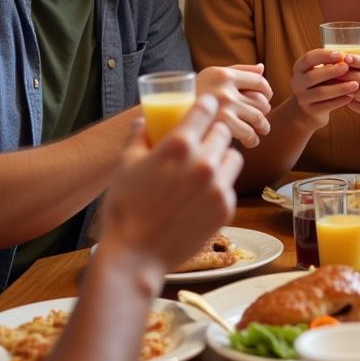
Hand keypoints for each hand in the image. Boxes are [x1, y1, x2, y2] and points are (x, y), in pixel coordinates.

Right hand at [102, 95, 241, 271]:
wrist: (135, 255)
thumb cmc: (125, 208)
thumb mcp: (125, 165)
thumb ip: (137, 137)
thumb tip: (143, 121)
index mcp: (179, 145)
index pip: (206, 108)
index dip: (207, 105)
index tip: (206, 107)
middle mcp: (204, 161)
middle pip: (223, 131)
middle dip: (213, 133)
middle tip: (203, 141)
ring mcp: (218, 185)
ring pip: (234, 156)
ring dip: (222, 157)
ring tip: (206, 168)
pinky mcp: (226, 207)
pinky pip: (230, 185)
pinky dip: (220, 185)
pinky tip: (202, 195)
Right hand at [196, 64, 272, 146]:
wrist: (167, 115)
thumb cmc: (193, 95)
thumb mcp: (211, 76)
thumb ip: (238, 70)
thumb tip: (262, 67)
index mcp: (224, 74)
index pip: (259, 81)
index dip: (267, 92)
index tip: (265, 100)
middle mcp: (225, 88)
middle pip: (261, 101)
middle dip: (264, 112)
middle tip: (260, 120)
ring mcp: (224, 107)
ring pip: (258, 118)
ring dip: (262, 128)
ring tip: (259, 132)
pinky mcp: (221, 125)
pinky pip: (248, 133)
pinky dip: (253, 139)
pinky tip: (250, 141)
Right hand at [290, 48, 358, 128]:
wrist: (308, 110)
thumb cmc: (320, 83)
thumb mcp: (320, 71)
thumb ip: (331, 64)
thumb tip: (348, 58)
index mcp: (299, 68)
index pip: (309, 58)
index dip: (325, 55)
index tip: (341, 55)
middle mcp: (297, 83)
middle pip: (313, 76)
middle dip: (332, 71)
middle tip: (347, 67)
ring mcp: (303, 98)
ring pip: (321, 92)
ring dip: (339, 88)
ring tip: (355, 84)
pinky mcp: (311, 111)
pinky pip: (326, 106)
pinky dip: (340, 101)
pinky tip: (351, 96)